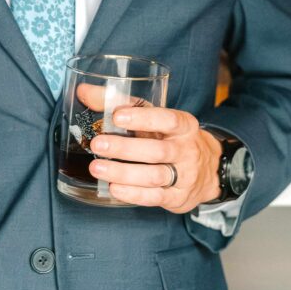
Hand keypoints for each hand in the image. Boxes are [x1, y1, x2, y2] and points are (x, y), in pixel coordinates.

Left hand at [75, 83, 220, 212]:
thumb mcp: (153, 117)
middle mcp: (186, 150)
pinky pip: (154, 197)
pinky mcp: (177, 197)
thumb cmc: (169, 138)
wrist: (207, 170)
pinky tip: (113, 188)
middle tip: (97, 145)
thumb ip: (120, 103)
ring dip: (124, 173)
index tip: (117, 116)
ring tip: (97, 168)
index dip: (143, 118)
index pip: (167, 119)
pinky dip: (133, 194)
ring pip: (154, 176)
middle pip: (157, 150)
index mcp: (183, 125)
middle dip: (124, 148)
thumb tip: (83, 91)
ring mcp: (184, 176)